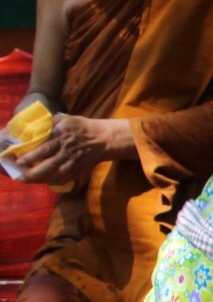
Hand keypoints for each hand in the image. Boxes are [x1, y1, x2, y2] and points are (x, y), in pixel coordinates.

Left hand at [14, 113, 132, 183]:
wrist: (104, 138)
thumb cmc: (82, 127)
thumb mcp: (67, 119)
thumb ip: (50, 123)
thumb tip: (34, 127)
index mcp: (62, 137)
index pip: (44, 149)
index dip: (30, 156)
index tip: (19, 160)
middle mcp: (67, 152)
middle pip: (48, 166)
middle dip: (32, 172)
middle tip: (20, 176)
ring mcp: (73, 163)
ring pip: (55, 175)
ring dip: (40, 179)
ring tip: (28, 180)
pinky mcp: (78, 170)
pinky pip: (64, 179)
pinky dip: (53, 182)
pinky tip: (44, 181)